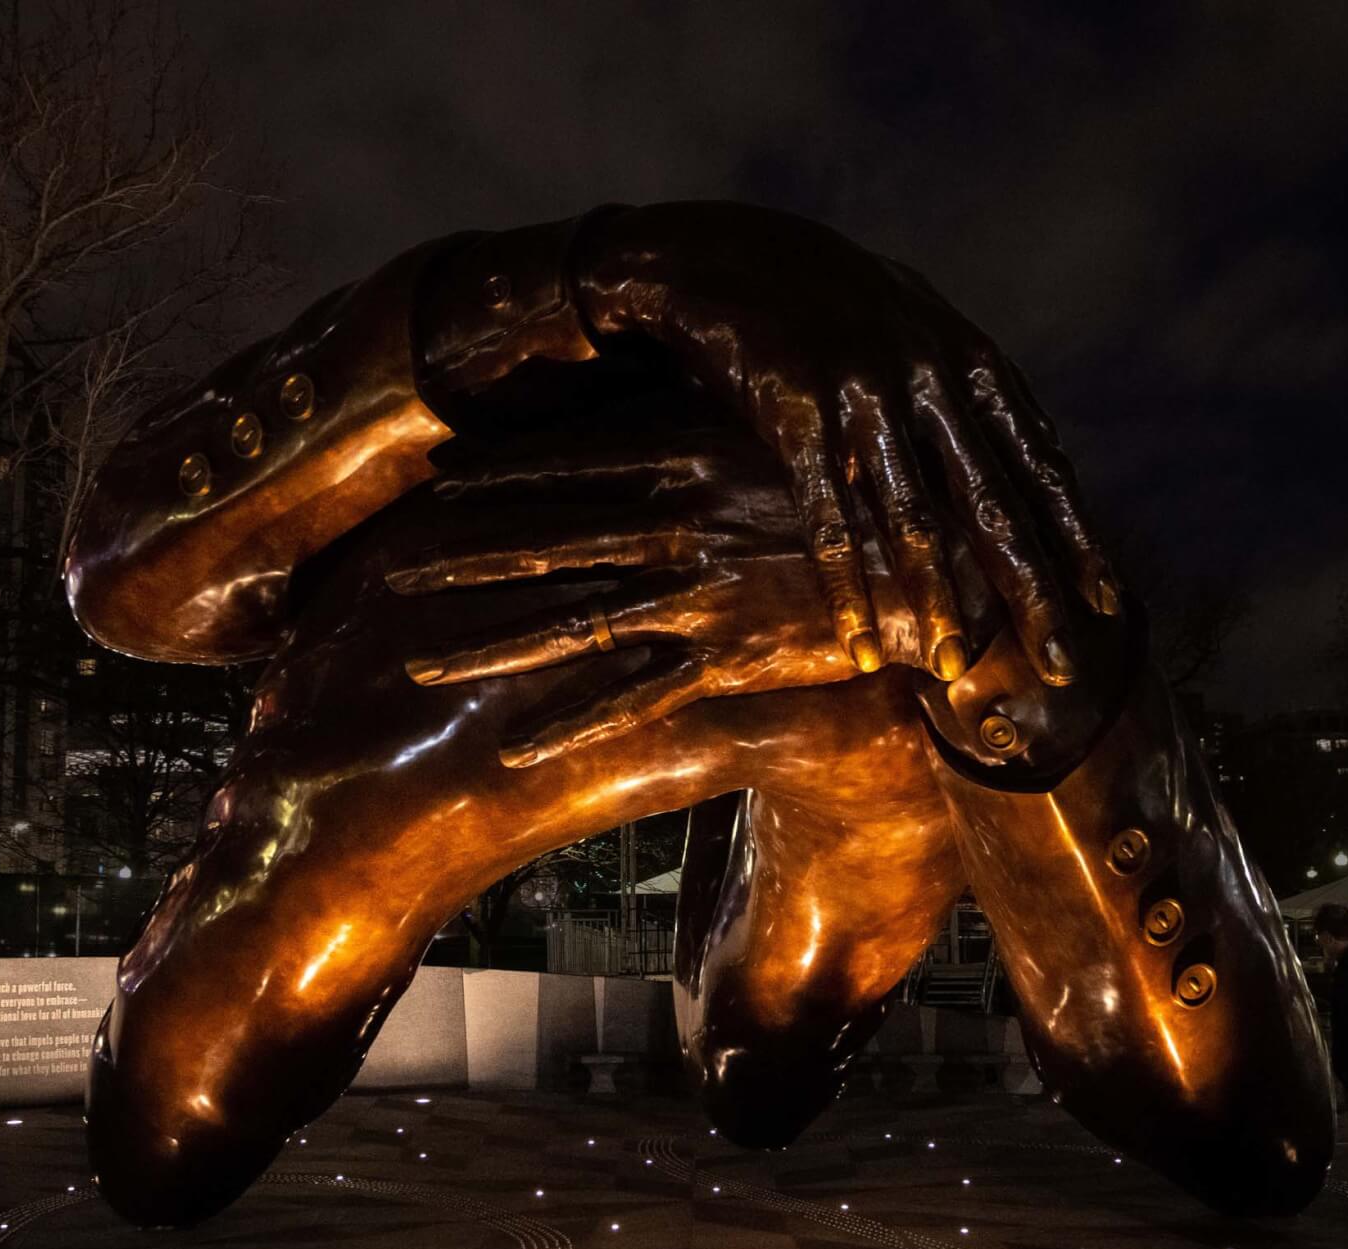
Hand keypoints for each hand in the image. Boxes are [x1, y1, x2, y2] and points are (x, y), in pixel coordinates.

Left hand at [387, 427, 913, 766]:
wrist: (958, 565)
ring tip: (415, 662)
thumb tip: (691, 397)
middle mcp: (684, 524)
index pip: (571, 460)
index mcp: (699, 454)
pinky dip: (570, 730)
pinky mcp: (729, 663)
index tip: (439, 474)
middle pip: (546, 541)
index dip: (498, 471)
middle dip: (460, 556)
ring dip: (487, 645)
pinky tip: (511, 752)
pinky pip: (634, 704)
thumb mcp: (805, 430)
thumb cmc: (885, 484)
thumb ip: (736, 417)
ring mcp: (702, 597)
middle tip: (389, 570)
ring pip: (568, 625)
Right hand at [572, 203, 1118, 684]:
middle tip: (1061, 664)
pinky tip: (861, 644)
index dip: (1076, 538)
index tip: (1108, 602)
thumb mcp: (916, 324)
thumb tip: (1039, 452)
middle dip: (1033, 591)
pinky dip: (848, 590)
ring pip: (914, 521)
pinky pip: (829, 520)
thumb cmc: (825, 301)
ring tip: (956, 670)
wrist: (720, 253)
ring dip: (937, 604)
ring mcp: (864, 394)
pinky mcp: (796, 415)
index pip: (1039, 465)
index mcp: (967, 359)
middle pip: (994, 505)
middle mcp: (928, 375)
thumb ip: (973, 387)